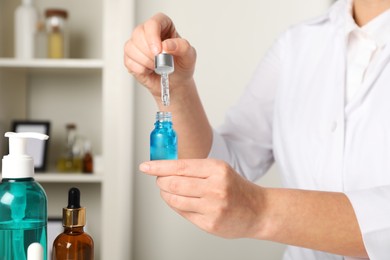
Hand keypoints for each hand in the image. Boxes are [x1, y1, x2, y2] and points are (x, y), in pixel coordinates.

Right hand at [124, 13, 196, 98]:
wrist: (176, 82)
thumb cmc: (182, 66)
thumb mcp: (189, 56)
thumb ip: (182, 47)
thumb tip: (166, 45)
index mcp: (163, 25)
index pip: (153, 23)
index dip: (153, 37)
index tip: (158, 51)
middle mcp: (148, 32)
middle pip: (138, 33)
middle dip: (149, 52)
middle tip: (161, 63)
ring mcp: (137, 44)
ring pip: (130, 47)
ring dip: (145, 61)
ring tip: (157, 67)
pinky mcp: (130, 57)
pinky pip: (128, 61)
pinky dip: (140, 69)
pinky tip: (149, 70)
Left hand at [139, 159, 266, 238]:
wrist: (258, 211)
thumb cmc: (236, 189)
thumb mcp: (219, 170)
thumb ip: (195, 170)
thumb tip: (165, 169)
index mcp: (218, 169)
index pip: (180, 166)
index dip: (159, 166)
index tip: (146, 166)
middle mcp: (215, 188)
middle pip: (174, 184)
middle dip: (161, 181)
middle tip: (159, 179)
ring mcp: (213, 208)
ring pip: (175, 200)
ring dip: (166, 194)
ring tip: (168, 191)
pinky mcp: (210, 224)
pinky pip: (183, 213)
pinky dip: (176, 206)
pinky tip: (180, 202)